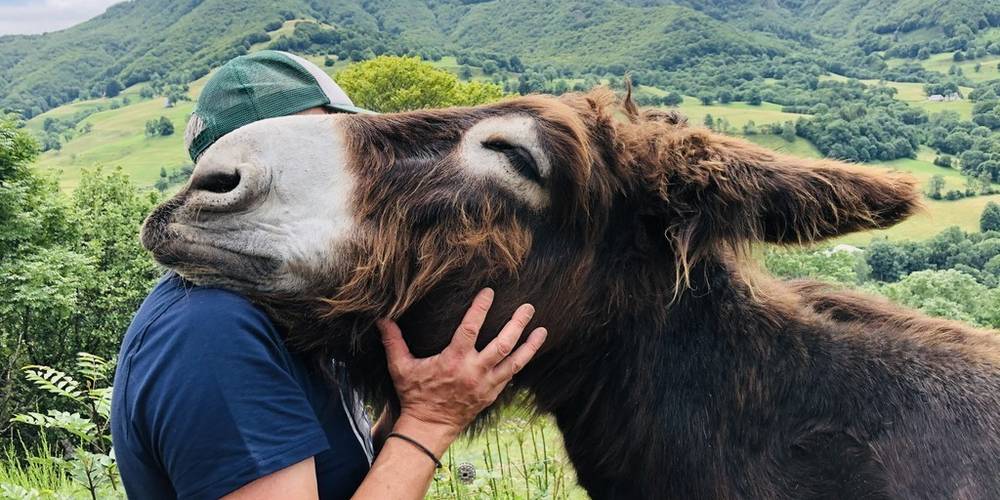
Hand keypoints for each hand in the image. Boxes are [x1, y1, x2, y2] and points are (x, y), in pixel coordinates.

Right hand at [376, 288, 546, 442]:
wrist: (428, 427)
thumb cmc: (414, 395)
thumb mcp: (401, 368)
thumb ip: (394, 342)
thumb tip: (381, 318)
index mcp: (453, 361)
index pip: (471, 328)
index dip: (480, 308)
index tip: (490, 292)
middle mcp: (474, 371)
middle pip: (502, 344)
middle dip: (517, 324)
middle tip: (528, 307)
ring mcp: (486, 384)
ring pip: (514, 362)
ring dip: (529, 345)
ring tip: (542, 330)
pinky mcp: (491, 395)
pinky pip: (510, 376)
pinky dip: (520, 363)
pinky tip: (529, 351)